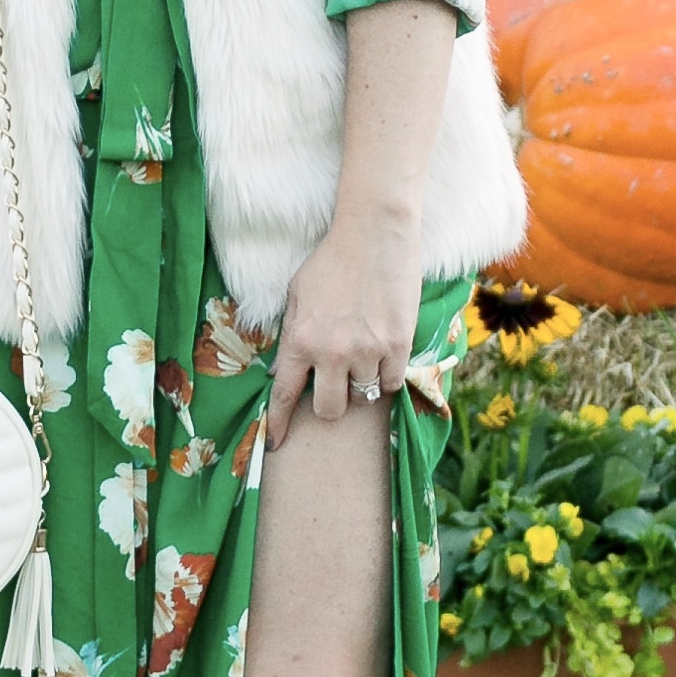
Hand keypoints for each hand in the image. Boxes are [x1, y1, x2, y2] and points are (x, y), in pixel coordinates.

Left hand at [266, 211, 421, 442]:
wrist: (374, 233)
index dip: (279, 424)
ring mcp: (367, 351)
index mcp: (300, 339)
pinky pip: (391, 384)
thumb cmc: (331, 260)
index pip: (284, 395)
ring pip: (363, 396)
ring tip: (364, 354)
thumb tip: (282, 370)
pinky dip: (386, 376)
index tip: (277, 442)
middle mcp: (331, 352)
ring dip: (361, 382)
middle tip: (336, 384)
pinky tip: (383, 355)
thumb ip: (291, 334)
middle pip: (328, 409)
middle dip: (331, 403)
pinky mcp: (398, 345)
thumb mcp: (297, 294)